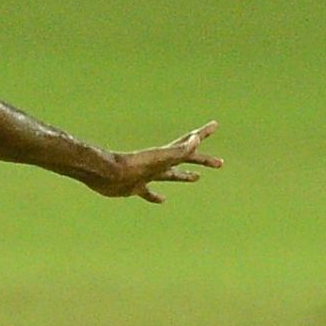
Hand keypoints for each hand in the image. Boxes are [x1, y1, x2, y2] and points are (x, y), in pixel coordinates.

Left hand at [94, 121, 222, 203]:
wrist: (105, 175)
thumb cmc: (131, 165)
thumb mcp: (158, 157)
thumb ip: (177, 150)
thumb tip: (195, 138)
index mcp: (166, 155)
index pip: (190, 143)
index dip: (203, 134)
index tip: (215, 124)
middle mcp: (159, 163)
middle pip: (186, 160)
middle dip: (203, 160)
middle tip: (220, 163)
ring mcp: (148, 174)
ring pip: (171, 175)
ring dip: (185, 175)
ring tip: (197, 178)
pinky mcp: (136, 187)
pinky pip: (150, 192)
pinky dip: (157, 197)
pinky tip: (162, 201)